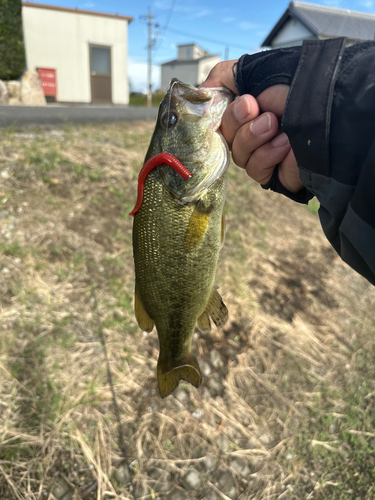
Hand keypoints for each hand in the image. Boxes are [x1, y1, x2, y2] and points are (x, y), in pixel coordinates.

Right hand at [201, 62, 303, 192]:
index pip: (215, 121)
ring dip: (254, 138)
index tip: (235, 102)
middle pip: (224, 139)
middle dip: (236, 121)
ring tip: (276, 124)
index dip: (218, 115)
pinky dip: (268, 154)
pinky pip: (255, 170)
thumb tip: (201, 92)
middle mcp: (249, 135)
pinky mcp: (272, 175)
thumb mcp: (256, 73)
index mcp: (243, 114)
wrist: (326, 111)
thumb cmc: (296, 89)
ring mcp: (260, 156)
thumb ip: (224, 76)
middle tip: (254, 108)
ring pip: (238, 156)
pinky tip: (286, 143)